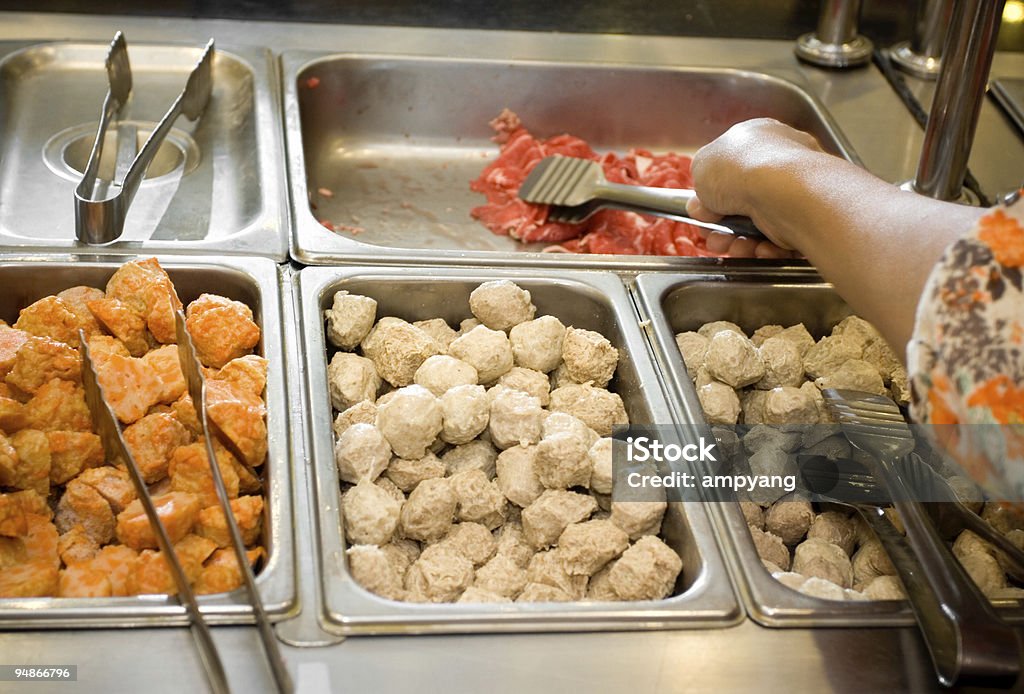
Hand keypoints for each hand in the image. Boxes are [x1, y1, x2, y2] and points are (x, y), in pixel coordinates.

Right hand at [686, 118, 824, 257]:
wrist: (784, 191)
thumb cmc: (743, 169)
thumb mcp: (701, 166)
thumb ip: (698, 183)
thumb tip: (700, 203)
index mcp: (759, 136)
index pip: (732, 169)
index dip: (712, 194)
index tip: (702, 212)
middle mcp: (783, 160)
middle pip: (743, 202)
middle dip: (724, 226)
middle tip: (713, 237)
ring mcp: (799, 189)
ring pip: (760, 225)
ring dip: (740, 242)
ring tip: (732, 248)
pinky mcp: (810, 218)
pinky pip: (781, 239)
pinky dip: (766, 248)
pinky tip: (759, 249)